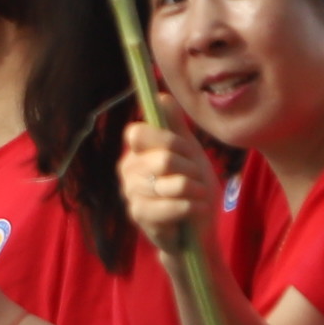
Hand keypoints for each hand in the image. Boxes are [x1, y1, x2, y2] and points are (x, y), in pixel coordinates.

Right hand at [117, 120, 220, 246]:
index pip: (139, 133)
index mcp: (136, 152)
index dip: (170, 142)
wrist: (196, 229)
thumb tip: (161, 95)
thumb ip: (175, 125)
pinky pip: (173, 205)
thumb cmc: (192, 189)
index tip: (186, 153)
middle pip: (164, 159)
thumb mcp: (189, 152)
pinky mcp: (140, 216)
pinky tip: (196, 210)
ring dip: (195, 191)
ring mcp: (131, 194)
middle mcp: (127, 170)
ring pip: (173, 184)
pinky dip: (193, 207)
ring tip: (197, 197)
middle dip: (191, 170)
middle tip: (196, 180)